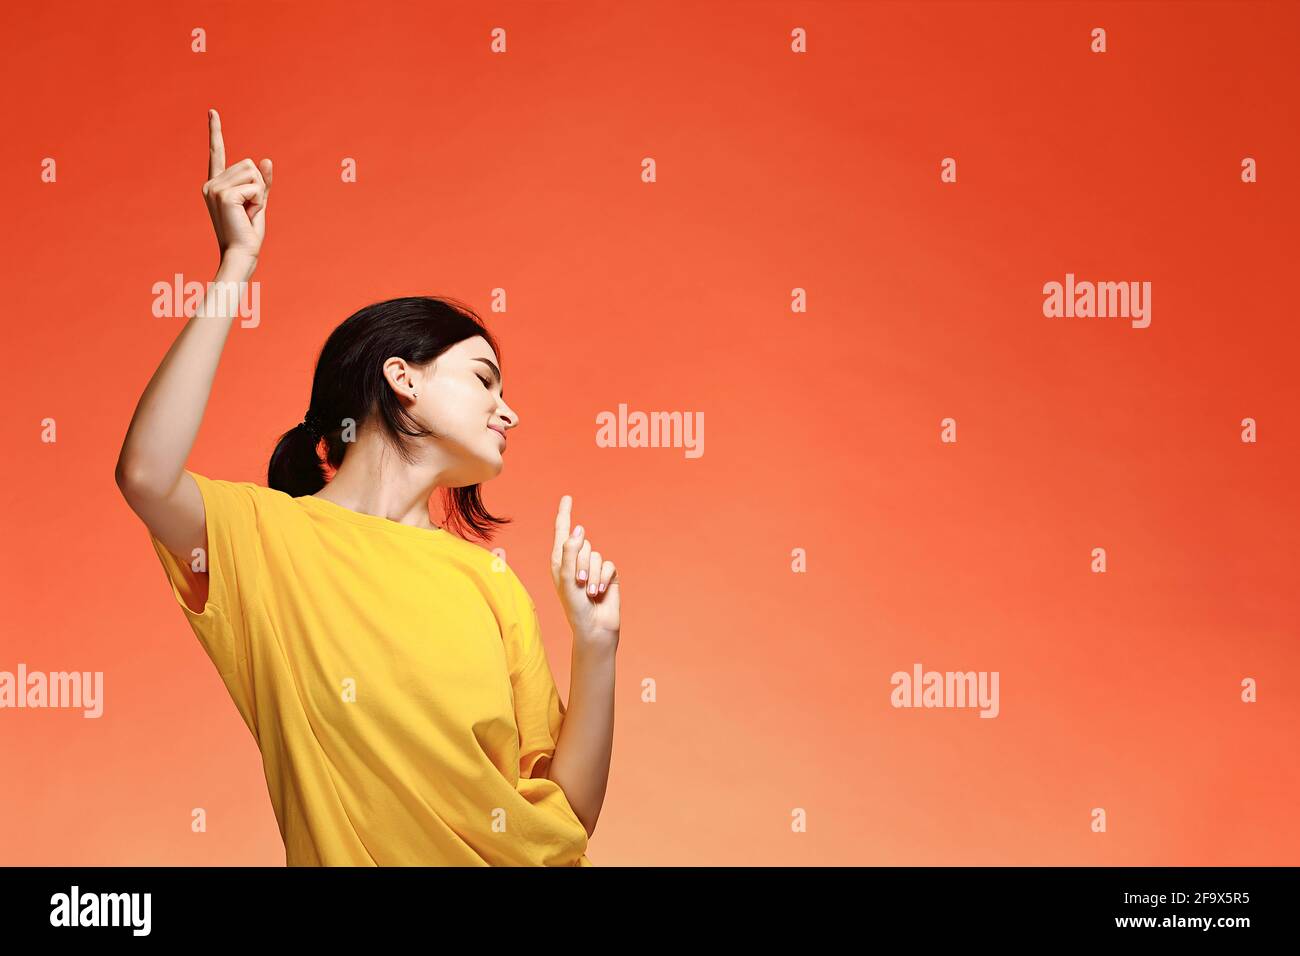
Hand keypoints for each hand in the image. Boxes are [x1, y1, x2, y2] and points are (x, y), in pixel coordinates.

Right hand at [202, 108, 271, 267]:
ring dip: (259, 194)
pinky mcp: (225, 194)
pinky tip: (247, 214)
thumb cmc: (248, 232)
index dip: (215, 130)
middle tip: (248, 210)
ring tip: (247, 213)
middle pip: (248, 164)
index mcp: (216, 184)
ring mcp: (215, 188)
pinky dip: (258, 201)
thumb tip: (266, 159)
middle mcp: (211, 183)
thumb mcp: (257, 203)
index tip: (213, 111)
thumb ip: (261, 182)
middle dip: (258, 187)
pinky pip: (256, 187)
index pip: (216, 152)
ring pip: (253, 173)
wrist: (242, 254)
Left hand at [551, 495, 619, 647]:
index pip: (562, 532)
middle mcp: (576, 561)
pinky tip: (599, 591)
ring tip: (588, 592)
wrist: (593, 627)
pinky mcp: (608, 574)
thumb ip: (570, 553)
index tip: (567, 498)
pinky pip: (608, 564)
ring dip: (592, 574)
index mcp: (560, 561)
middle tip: (578, 583)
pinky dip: (603, 578)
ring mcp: (593, 567)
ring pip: (596, 554)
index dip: (564, 514)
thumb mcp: (566, 579)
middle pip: (582, 544)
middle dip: (581, 563)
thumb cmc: (574, 606)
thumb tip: (579, 529)